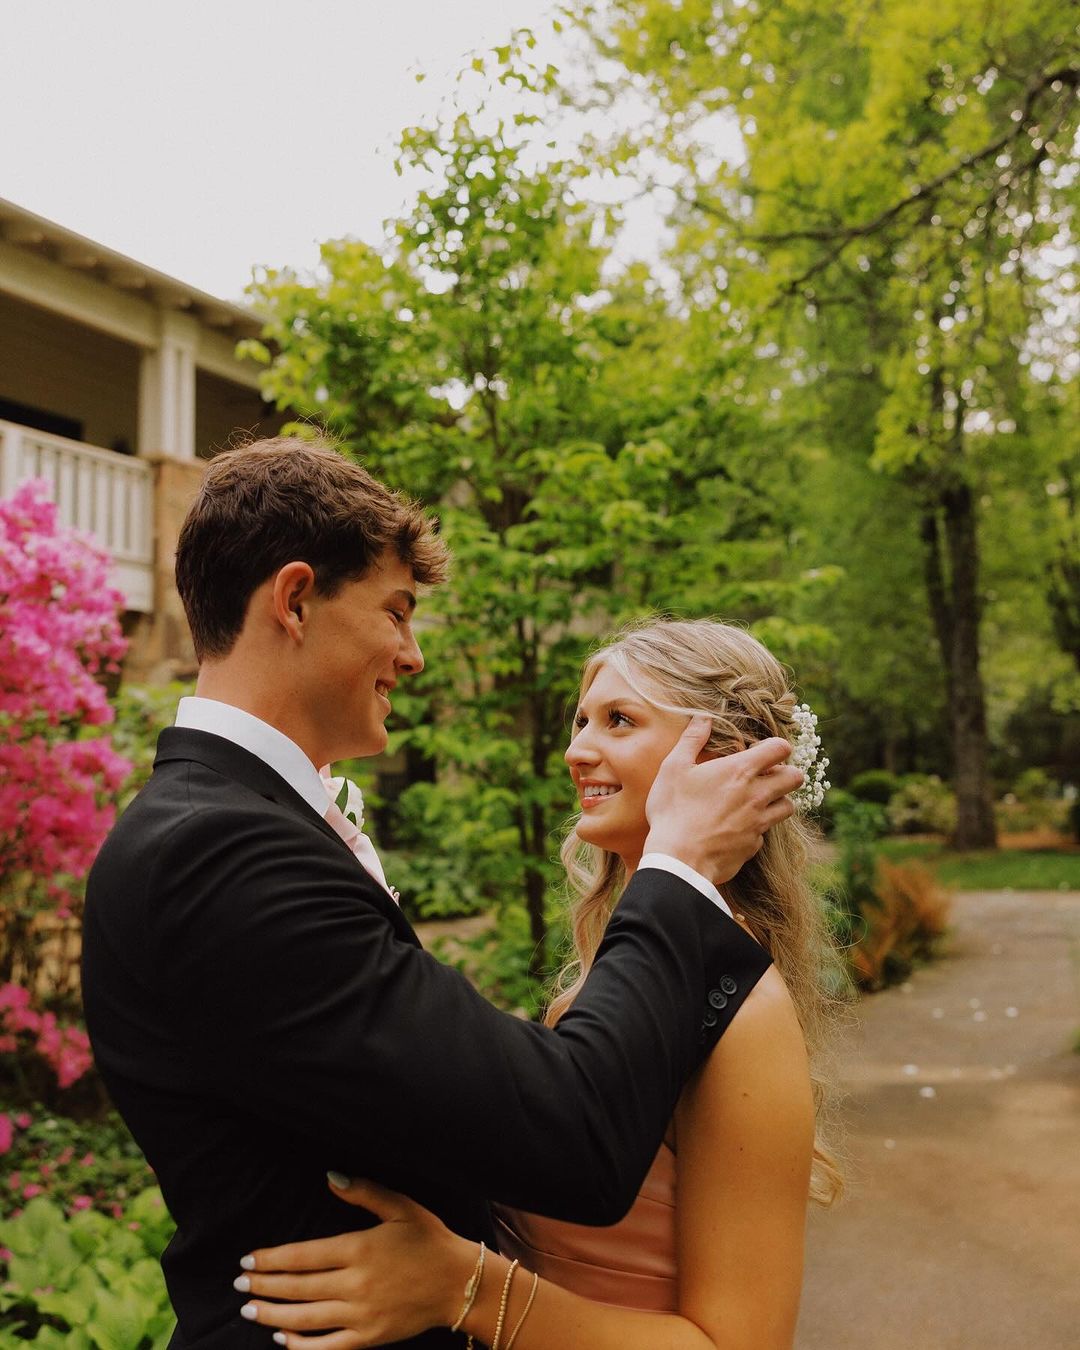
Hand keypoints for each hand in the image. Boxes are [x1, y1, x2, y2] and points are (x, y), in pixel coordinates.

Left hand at [235, 1175, 474, 1349]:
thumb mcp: (401, 1207)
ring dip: (272, 1316)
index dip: (270, 1259)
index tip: (247, 1260)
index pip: (302, 1256)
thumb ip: (364, 1192)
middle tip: (238, 1284)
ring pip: (305, 1319)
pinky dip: (301, 1346)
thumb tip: (330, 1177)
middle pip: (297, 1288)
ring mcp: (361, 1316)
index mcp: (359, 1249)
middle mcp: (355, 1285)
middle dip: (263, 1286)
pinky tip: (282, 1340)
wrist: (459, 1283)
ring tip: (248, 1311)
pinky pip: (327, 1347)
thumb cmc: (430, 1240)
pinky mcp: (369, 1338)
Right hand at [643, 719, 802, 884]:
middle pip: (795, 778)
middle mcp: (757, 795)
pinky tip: (739, 827)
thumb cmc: (673, 811)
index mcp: (740, 771)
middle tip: (767, 776)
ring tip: (759, 800)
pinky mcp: (753, 845)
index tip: (764, 751)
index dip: (777, 746)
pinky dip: (758, 828)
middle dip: (786, 773)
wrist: (679, 860)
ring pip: (788, 807)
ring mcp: (759, 823)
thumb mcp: (674, 768)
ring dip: (778, 800)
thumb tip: (703, 718)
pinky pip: (765, 833)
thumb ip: (692, 740)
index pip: (780, 749)